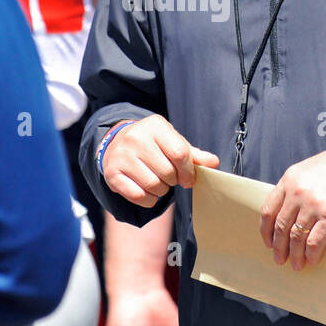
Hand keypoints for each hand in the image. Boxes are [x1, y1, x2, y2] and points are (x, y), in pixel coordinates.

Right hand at [100, 114, 218, 207]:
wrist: (116, 144)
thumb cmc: (152, 144)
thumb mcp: (172, 142)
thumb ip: (193, 154)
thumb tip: (213, 163)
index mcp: (154, 126)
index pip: (180, 153)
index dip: (188, 171)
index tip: (188, 178)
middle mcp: (135, 138)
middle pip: (168, 173)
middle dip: (173, 180)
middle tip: (168, 177)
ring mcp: (121, 156)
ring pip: (154, 186)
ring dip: (161, 190)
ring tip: (157, 181)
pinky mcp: (112, 174)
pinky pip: (139, 197)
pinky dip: (149, 199)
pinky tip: (146, 189)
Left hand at [260, 132, 325, 271]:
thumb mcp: (313, 170)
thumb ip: (300, 189)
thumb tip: (296, 216)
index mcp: (291, 178)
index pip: (269, 209)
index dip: (266, 230)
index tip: (268, 241)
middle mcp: (298, 192)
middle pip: (281, 226)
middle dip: (279, 247)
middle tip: (280, 258)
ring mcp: (314, 205)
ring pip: (296, 237)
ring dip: (295, 255)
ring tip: (296, 264)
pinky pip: (315, 242)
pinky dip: (312, 254)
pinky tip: (313, 260)